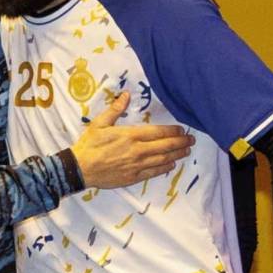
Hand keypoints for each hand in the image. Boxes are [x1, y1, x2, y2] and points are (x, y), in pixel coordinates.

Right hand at [71, 92, 194, 188]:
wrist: (81, 168)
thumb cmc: (89, 144)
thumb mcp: (99, 123)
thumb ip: (115, 109)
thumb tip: (126, 95)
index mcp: (131, 135)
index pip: (158, 132)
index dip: (172, 131)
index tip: (182, 129)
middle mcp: (138, 150)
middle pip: (165, 146)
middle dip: (180, 142)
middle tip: (191, 140)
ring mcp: (137, 165)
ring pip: (163, 160)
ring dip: (177, 155)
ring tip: (186, 151)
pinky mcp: (134, 177)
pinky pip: (154, 173)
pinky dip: (165, 168)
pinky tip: (171, 165)